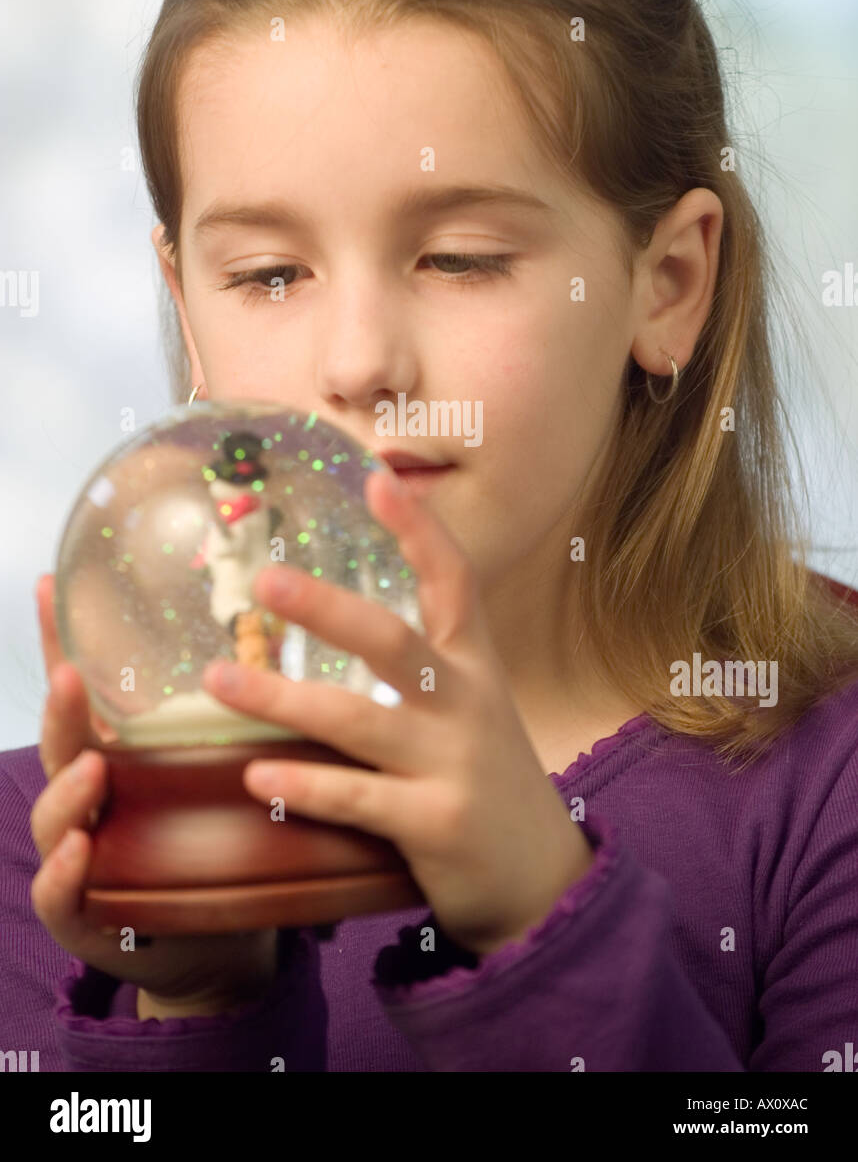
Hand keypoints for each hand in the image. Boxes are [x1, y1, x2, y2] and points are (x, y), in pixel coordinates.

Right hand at [31, 575, 278, 1016]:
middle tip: (73, 676)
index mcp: (117, 756)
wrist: (216, 942)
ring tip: (93, 771)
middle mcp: (85, 797)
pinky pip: (60, 892)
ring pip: (55, 816)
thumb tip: (274, 634)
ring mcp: (75, 853)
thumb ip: (233, 715)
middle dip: (62, 709)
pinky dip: (65, 874)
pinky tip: (81, 853)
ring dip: (70, 791)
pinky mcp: (79, 912)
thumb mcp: (219, 772)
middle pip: (63, 744)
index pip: (83, 692)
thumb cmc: (214, 845)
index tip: (54, 584)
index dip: (61, 640)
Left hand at [202, 471, 594, 957]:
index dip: (418, 530)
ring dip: (280, 697)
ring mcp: (453, 764)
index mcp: (475, 668)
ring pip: (357, 720)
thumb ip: (422, 668)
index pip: (455, 582)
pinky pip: (357, 798)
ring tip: (219, 680)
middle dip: (327, 608)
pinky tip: (255, 773)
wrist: (541, 878)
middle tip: (265, 579)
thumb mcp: (473, 710)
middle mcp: (467, 705)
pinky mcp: (435, 824)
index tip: (377, 480)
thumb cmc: (485, 781)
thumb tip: (335, 616)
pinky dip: (304, 784)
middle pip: (393, 641)